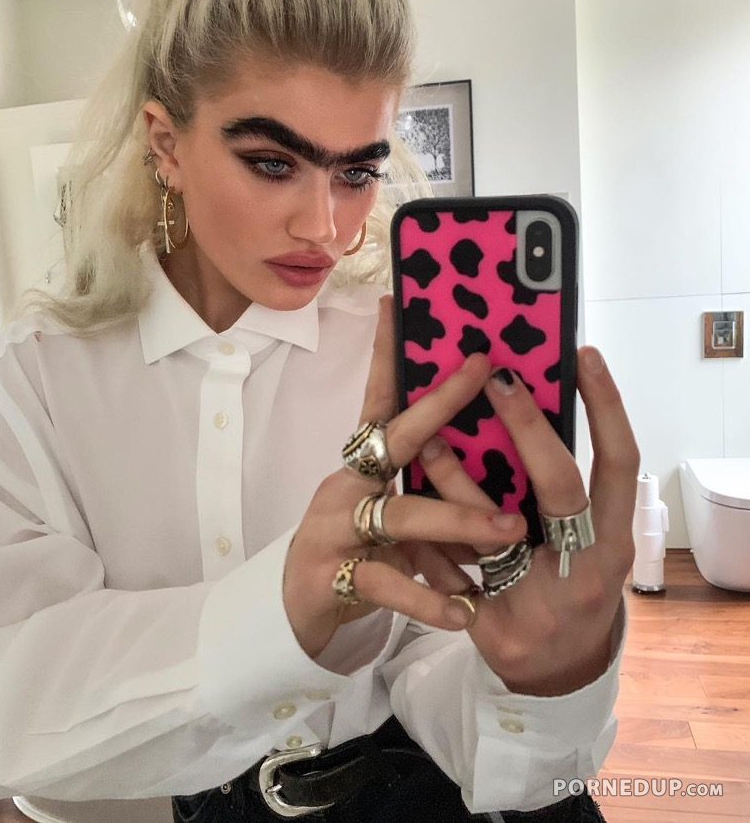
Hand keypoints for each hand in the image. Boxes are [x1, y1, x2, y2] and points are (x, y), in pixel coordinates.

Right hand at [282, 296, 526, 659]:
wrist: (297, 607)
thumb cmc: (357, 545)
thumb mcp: (389, 503)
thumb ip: (426, 477)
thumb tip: (483, 441)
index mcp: (365, 462)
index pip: (381, 398)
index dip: (389, 353)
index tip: (398, 302)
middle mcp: (349, 483)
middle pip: (394, 437)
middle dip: (439, 402)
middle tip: (481, 370)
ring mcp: (338, 527)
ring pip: (400, 515)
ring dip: (456, 519)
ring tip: (508, 527)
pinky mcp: (335, 576)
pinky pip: (387, 584)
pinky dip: (426, 598)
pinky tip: (464, 612)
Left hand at [418, 348, 638, 695]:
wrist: (557, 673)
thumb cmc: (569, 584)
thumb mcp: (582, 537)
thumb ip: (554, 485)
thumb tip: (511, 401)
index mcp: (613, 535)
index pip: (620, 462)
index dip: (606, 408)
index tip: (582, 355)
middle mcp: (590, 567)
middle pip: (562, 487)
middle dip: (528, 427)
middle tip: (496, 375)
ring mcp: (546, 603)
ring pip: (496, 532)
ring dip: (457, 481)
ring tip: (428, 438)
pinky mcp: (499, 632)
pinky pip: (454, 578)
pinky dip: (430, 545)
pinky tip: (406, 518)